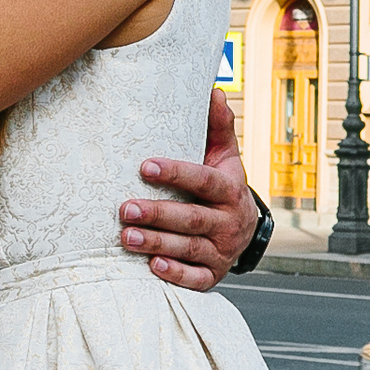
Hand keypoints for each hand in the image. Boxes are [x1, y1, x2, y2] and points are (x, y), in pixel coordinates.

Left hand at [122, 87, 254, 291]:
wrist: (245, 232)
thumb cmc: (223, 188)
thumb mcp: (225, 158)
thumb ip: (218, 127)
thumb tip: (214, 91)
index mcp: (230, 191)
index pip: (204, 180)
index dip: (177, 173)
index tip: (145, 166)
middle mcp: (229, 223)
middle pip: (192, 219)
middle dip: (158, 214)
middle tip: (124, 208)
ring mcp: (221, 251)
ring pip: (189, 249)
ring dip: (156, 243)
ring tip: (125, 236)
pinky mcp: (212, 275)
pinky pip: (196, 278)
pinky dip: (175, 274)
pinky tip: (152, 266)